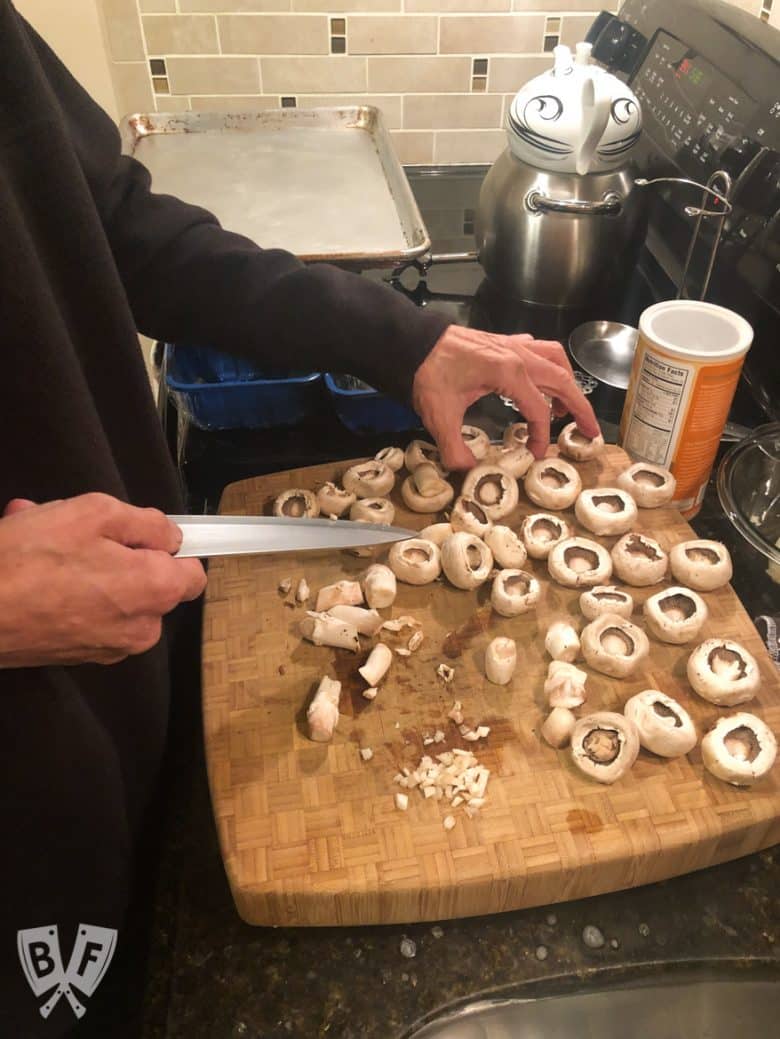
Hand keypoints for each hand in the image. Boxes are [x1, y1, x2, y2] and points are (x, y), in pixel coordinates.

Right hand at [0, 494, 205, 667]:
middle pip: (150, 584)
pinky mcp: (77, 655)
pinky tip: (35, 570)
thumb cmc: (29, 560)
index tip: (144, 535)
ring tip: (45, 545)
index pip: (193, 574)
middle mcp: (140, 629)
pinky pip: (86, 612)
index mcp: (155, 592)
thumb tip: (170, 535)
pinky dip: (68, 591)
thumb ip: (147, 523)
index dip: (170, 549)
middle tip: (78, 533)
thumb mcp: (95, 513)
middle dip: (121, 555)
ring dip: (87, 568)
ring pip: (113, 596)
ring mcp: (108, 647)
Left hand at [412, 325, 599, 468]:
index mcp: (509, 372)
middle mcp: (518, 355)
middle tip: (590, 429)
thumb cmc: (427, 372)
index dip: (541, 436)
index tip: (537, 453)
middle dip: (580, 407)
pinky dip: (548, 365)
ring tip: (565, 407)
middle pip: (563, 381)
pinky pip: (537, 350)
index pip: (538, 410)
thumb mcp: (440, 415)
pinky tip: (540, 379)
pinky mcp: (502, 342)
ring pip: (555, 359)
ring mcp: (512, 345)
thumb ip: (455, 447)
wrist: (412, 342)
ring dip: (567, 381)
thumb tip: (467, 469)